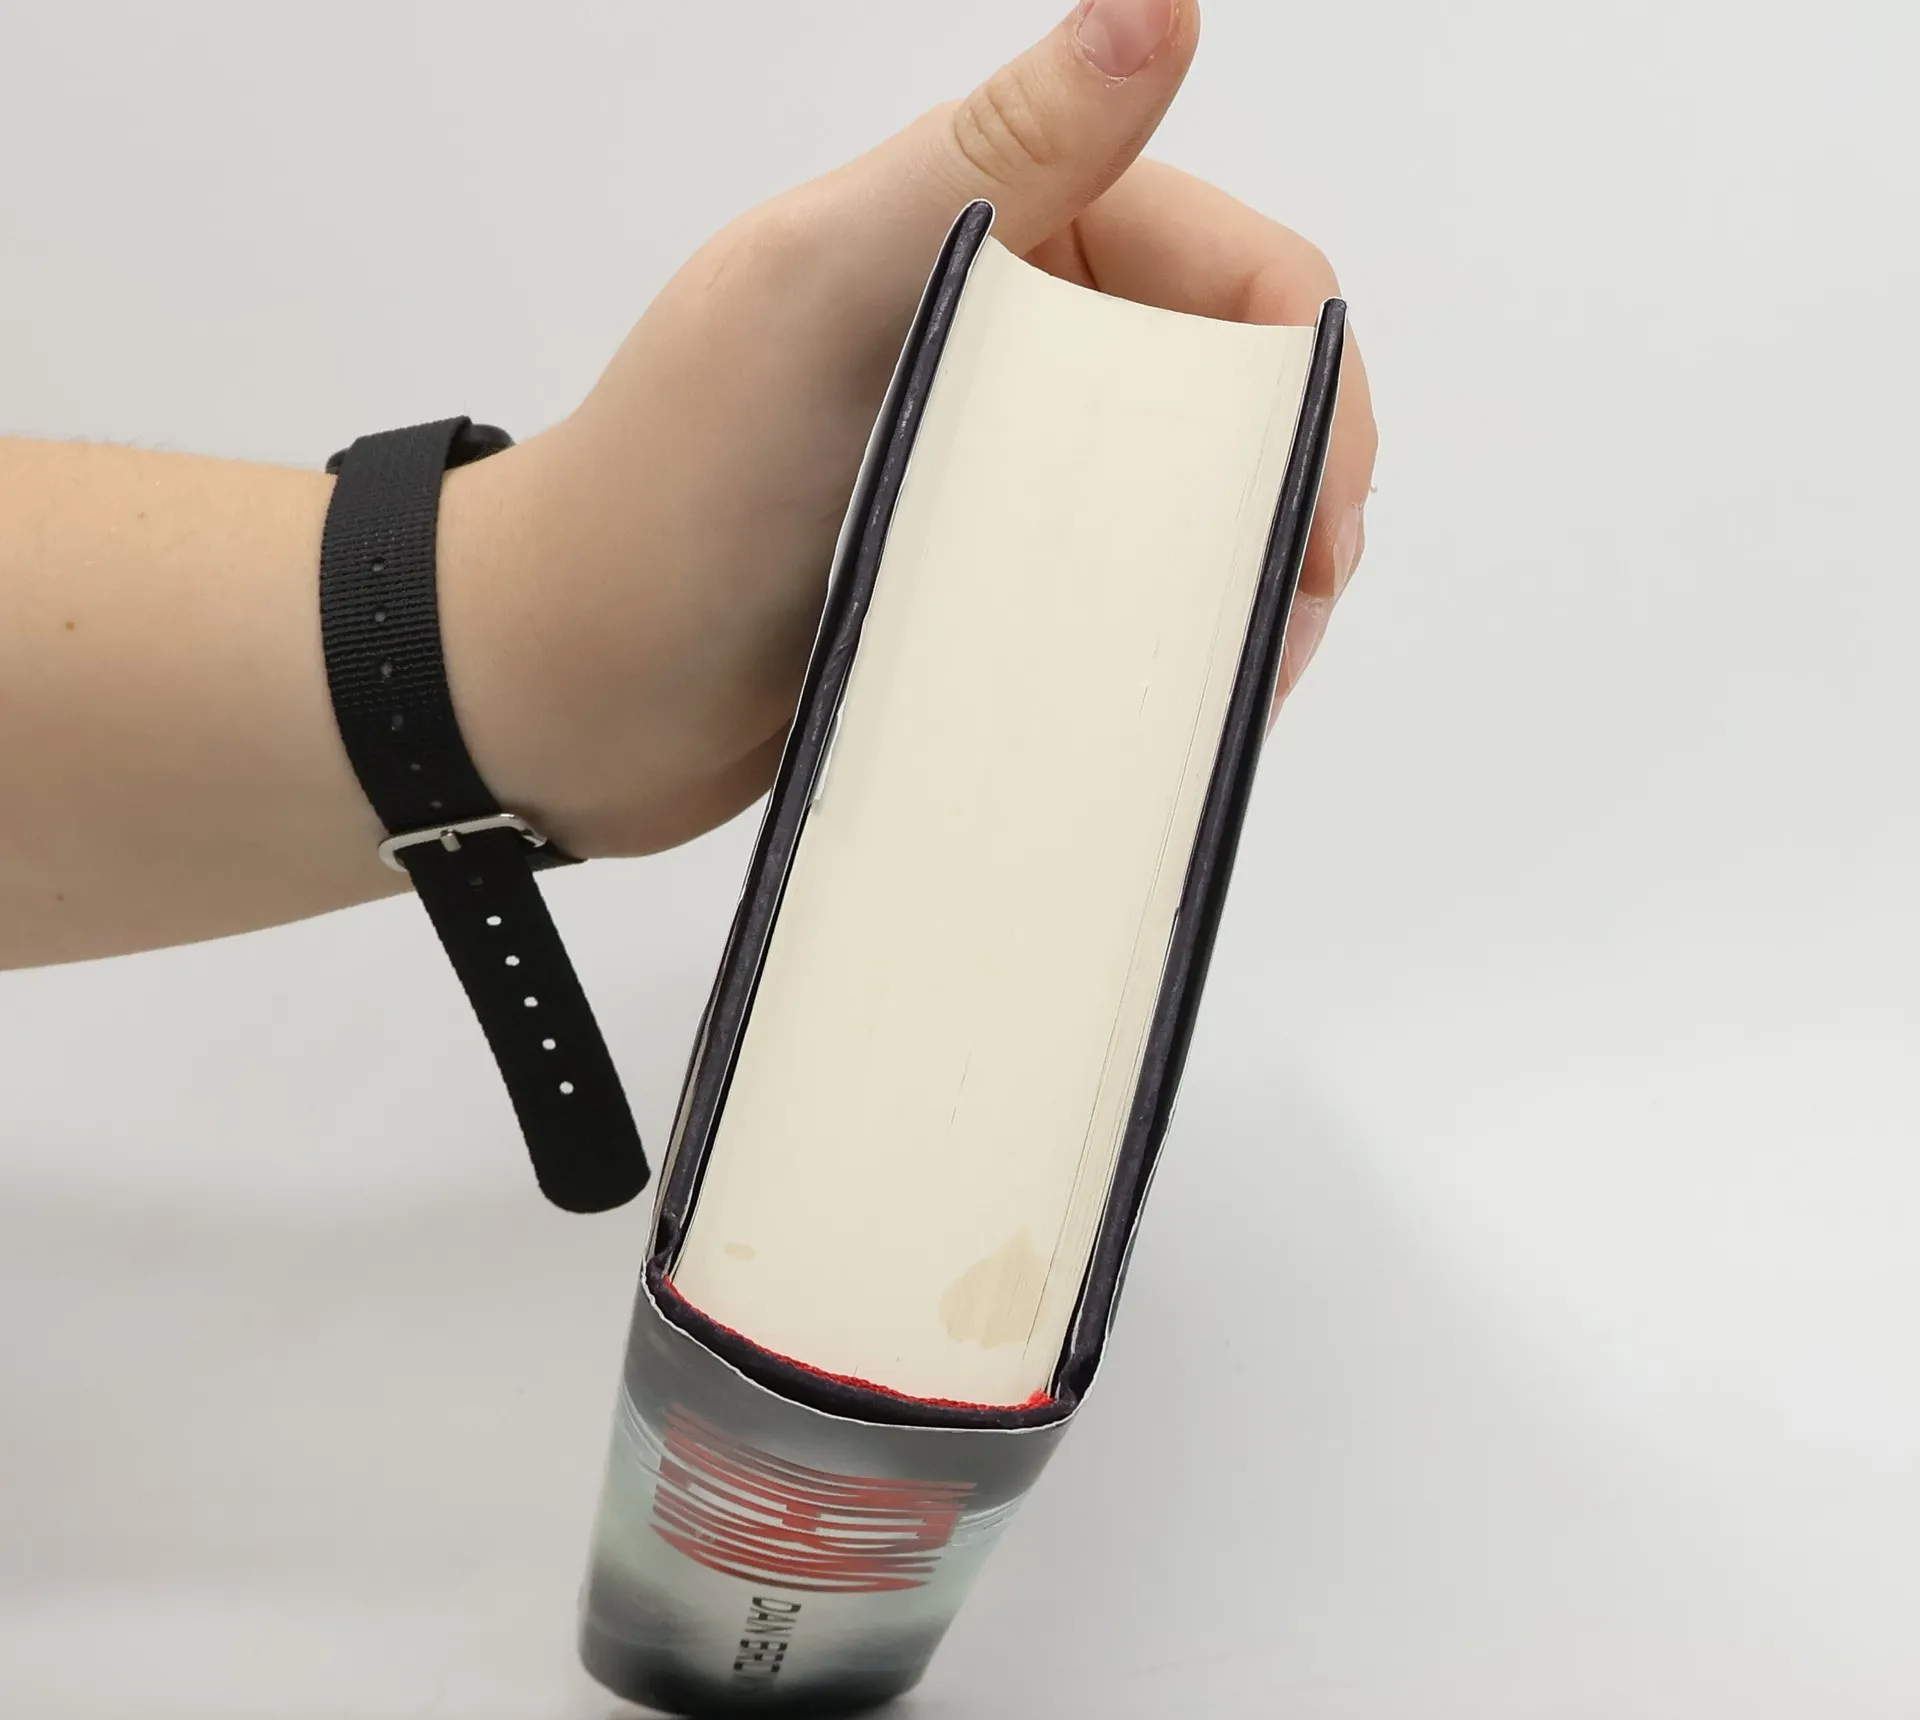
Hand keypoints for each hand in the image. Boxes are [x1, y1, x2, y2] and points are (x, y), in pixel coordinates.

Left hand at [444, 0, 1377, 860]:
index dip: (1304, 381)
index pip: (1231, 272)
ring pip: (1184, 503)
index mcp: (995, 235)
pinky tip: (1176, 692)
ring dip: (1241, 576)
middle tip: (1292, 615)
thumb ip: (990, 159)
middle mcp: (1011, 342)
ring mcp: (997, 470)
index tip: (1317, 514)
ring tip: (1248, 676)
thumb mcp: (819, 300)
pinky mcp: (979, 584)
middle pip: (1227, 394)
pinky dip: (1166, 635)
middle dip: (1291, 491)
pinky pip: (1115, 595)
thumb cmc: (662, 497)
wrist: (552, 692)